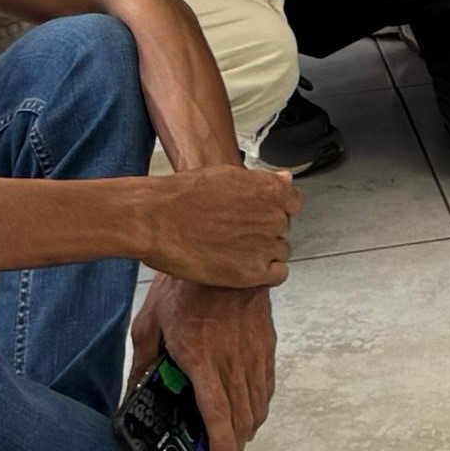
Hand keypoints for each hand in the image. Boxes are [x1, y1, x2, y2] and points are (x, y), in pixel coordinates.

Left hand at [133, 274, 278, 450]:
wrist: (225, 251)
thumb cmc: (183, 286)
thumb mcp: (150, 323)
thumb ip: (144, 361)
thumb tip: (135, 390)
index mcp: (202, 359)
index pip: (217, 412)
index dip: (222, 445)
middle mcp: (232, 360)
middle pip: (241, 416)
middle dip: (235, 444)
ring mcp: (253, 352)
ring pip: (258, 403)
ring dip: (248, 427)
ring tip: (236, 439)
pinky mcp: (265, 342)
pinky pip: (267, 383)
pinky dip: (260, 403)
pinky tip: (252, 409)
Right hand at [134, 162, 301, 288]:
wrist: (156, 220)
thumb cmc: (183, 196)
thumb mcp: (228, 176)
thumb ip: (262, 182)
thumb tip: (286, 180)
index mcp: (271, 190)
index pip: (294, 203)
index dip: (276, 210)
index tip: (261, 215)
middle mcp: (274, 217)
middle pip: (284, 228)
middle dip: (266, 231)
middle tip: (237, 234)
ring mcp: (266, 245)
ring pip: (281, 251)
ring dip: (264, 252)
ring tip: (233, 250)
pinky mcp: (253, 273)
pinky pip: (278, 274)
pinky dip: (264, 273)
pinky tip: (243, 267)